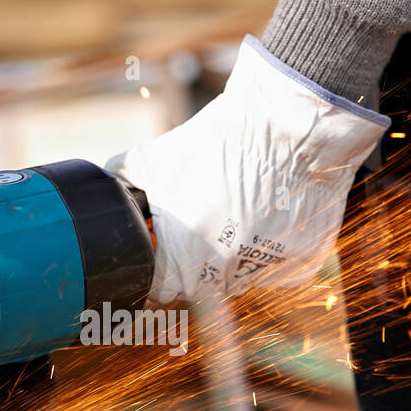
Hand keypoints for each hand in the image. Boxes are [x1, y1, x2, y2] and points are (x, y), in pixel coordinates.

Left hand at [111, 36, 387, 305]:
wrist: (289, 121)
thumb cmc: (221, 139)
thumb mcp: (159, 158)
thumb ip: (126, 184)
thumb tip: (107, 196)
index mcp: (186, 254)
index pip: (163, 289)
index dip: (159, 269)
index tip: (163, 252)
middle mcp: (227, 270)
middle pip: (202, 287)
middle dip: (195, 264)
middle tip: (201, 228)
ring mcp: (269, 269)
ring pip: (241, 280)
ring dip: (234, 259)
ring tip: (238, 214)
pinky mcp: (303, 262)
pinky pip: (279, 271)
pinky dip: (271, 253)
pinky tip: (269, 217)